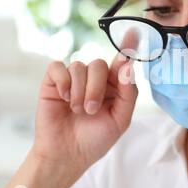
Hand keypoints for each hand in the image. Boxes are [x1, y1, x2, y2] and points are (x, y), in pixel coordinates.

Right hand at [33, 54, 137, 174]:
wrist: (67, 155)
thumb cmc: (94, 139)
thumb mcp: (120, 119)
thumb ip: (127, 93)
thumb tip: (128, 66)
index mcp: (113, 87)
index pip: (121, 62)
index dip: (127, 46)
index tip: (134, 32)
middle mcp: (94, 79)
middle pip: (98, 64)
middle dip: (96, 88)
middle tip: (90, 110)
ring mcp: (73, 79)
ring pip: (79, 66)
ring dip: (80, 91)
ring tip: (77, 110)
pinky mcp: (53, 82)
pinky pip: (58, 67)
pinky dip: (63, 82)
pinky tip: (64, 97)